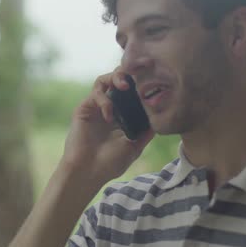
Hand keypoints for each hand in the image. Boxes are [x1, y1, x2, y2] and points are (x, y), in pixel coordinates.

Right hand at [59, 68, 154, 186]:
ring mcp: (96, 107)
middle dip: (127, 74)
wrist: (89, 172)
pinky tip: (109, 116)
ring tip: (124, 85)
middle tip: (137, 78)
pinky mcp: (84, 108)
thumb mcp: (134, 146)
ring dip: (115, 77)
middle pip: (117, 79)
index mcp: (122, 115)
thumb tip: (161, 119)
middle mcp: (109, 107)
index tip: (152, 80)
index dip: (139, 83)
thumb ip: (146, 132)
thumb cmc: (110, 163)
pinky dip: (105, 100)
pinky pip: (96, 94)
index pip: (131, 91)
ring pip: (104, 80)